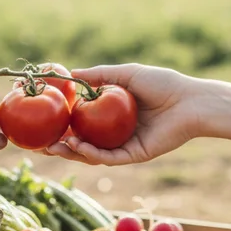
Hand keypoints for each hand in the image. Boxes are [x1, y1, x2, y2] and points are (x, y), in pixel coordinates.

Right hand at [46, 63, 205, 165]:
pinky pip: (108, 157)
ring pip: (90, 154)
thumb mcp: (125, 74)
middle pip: (80, 143)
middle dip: (58, 145)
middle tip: (39, 144)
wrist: (191, 102)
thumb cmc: (163, 84)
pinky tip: (78, 145)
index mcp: (111, 115)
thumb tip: (70, 73)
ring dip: (70, 152)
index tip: (41, 122)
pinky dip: (91, 153)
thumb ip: (98, 75)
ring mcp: (122, 146)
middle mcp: (114, 133)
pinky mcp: (133, 155)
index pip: (79, 122)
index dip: (59, 124)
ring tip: (54, 147)